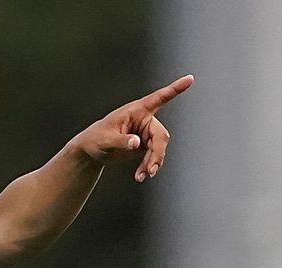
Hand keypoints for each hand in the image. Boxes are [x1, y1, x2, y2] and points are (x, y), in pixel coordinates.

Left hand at [73, 74, 193, 181]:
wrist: (91, 152)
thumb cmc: (95, 139)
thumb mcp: (105, 140)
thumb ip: (121, 141)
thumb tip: (137, 143)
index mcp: (136, 110)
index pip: (158, 98)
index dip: (175, 89)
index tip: (190, 79)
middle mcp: (144, 120)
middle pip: (161, 135)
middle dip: (157, 153)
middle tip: (151, 170)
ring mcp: (146, 133)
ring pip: (159, 147)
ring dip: (153, 162)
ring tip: (142, 176)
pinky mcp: (146, 145)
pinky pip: (154, 156)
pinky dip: (149, 166)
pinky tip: (141, 175)